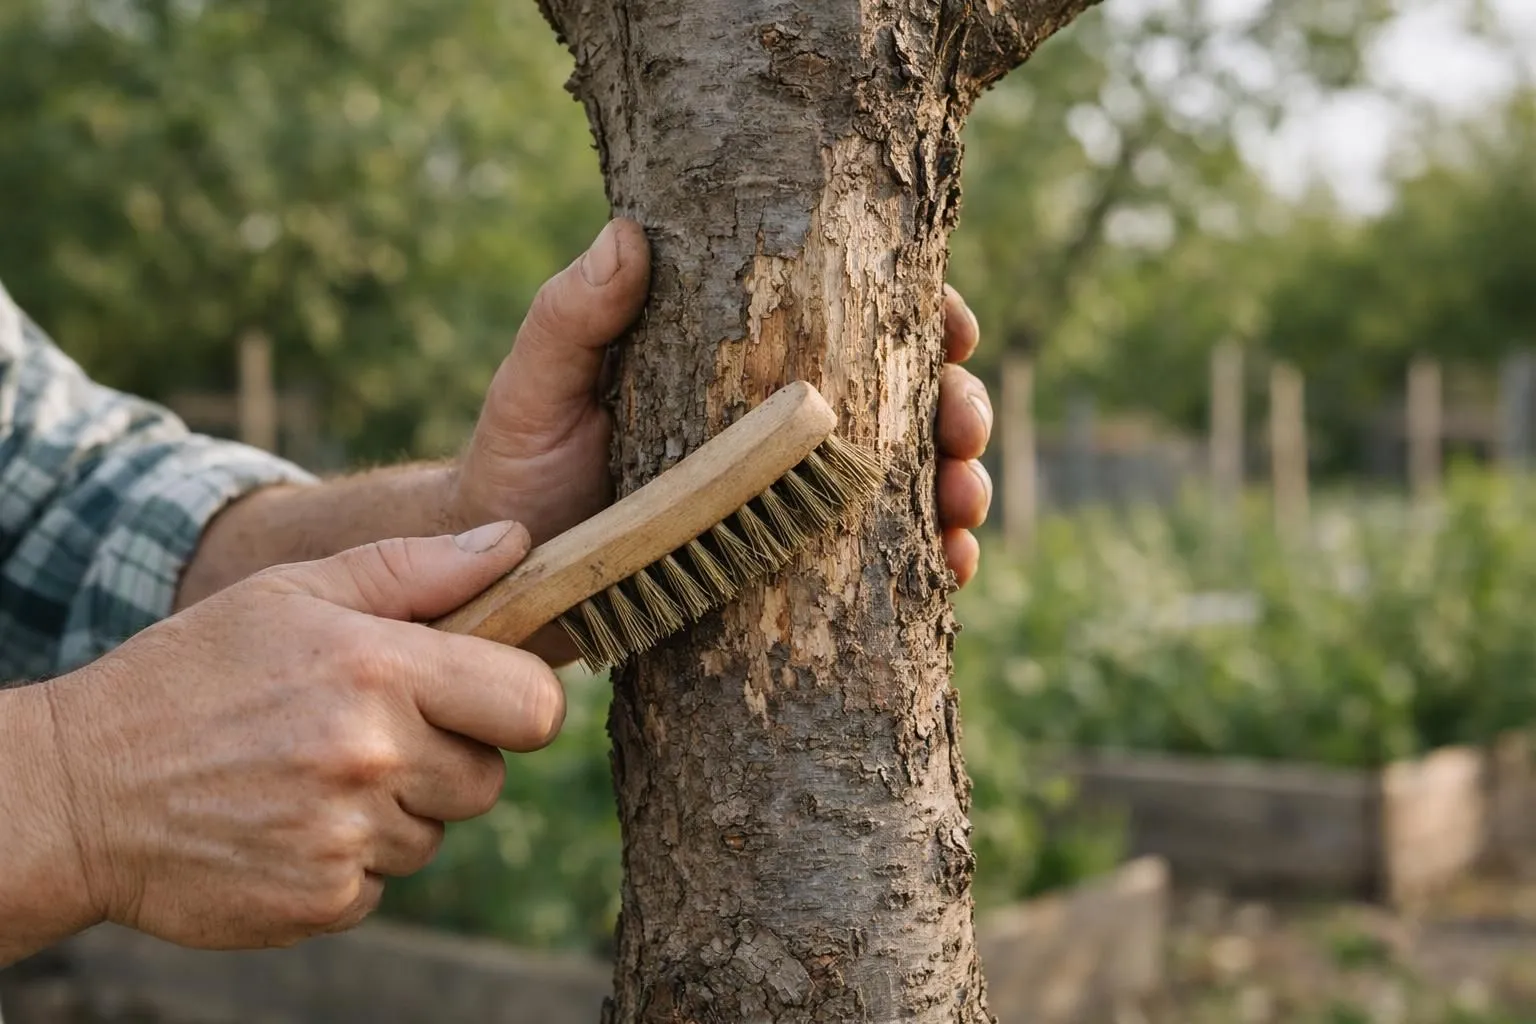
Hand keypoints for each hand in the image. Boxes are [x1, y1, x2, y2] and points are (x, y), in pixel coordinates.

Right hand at [36, 522, 562, 950]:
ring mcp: (346, 837)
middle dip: (448, 755)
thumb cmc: (195, 673)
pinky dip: (350, 859)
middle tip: (371, 732)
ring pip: (437, 832)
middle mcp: (371, 757)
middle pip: (489, 777)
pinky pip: (384, 882)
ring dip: (396, 809)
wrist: (80, 790)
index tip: (483, 694)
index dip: (517, 699)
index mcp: (378, 668)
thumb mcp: (291, 592)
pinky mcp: (322, 902)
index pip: (531, 704)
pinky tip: (288, 821)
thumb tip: (514, 542)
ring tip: (312, 774)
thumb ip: (414, 568)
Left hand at [451, 219, 993, 582]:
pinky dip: (935, 558)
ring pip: (911, 476)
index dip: (922, 314)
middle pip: (904, 395)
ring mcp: (792, 493)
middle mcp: (779, 419)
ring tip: (964, 511)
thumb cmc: (521, 467)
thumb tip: (626, 233)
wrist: (509, 581)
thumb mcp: (536, 386)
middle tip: (962, 431)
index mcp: (739, 356)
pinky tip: (952, 570)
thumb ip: (572, 317)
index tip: (952, 327)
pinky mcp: (792, 564)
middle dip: (958, 407)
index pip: (850, 316)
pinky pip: (885, 559)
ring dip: (961, 484)